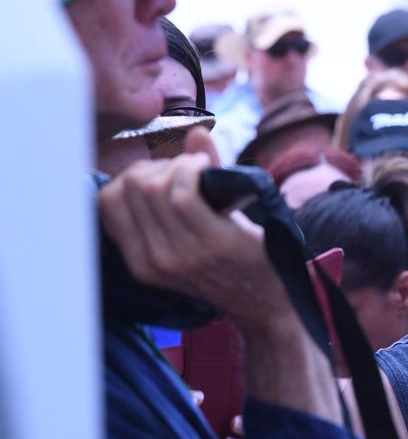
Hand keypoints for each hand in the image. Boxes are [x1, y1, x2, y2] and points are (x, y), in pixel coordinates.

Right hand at [98, 128, 290, 331]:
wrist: (270, 303)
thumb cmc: (235, 264)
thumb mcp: (197, 232)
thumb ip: (186, 186)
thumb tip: (196, 134)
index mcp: (141, 260)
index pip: (107, 202)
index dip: (133, 177)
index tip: (164, 177)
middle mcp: (153, 260)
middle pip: (130, 187)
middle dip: (157, 166)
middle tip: (188, 172)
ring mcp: (180, 254)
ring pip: (154, 187)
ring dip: (179, 166)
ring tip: (200, 171)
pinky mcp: (212, 243)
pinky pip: (183, 192)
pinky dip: (192, 170)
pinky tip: (208, 171)